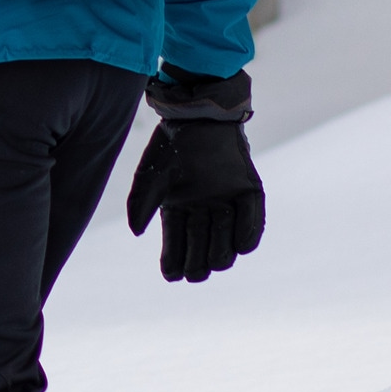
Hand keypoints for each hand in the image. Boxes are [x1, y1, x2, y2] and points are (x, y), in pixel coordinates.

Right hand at [128, 68, 264, 283]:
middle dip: (199, 265)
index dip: (174, 264)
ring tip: (212, 248)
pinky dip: (249, 236)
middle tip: (195, 269)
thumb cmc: (172, 145)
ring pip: (228, 246)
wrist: (199, 116)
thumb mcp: (150, 176)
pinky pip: (254, 224)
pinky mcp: (249, 192)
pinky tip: (240, 246)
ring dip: (220, 251)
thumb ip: (141, 204)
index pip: (177, 248)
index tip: (172, 275)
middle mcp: (204, 213)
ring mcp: (228, 204)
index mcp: (179, 211)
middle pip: (203, 254)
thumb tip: (136, 233)